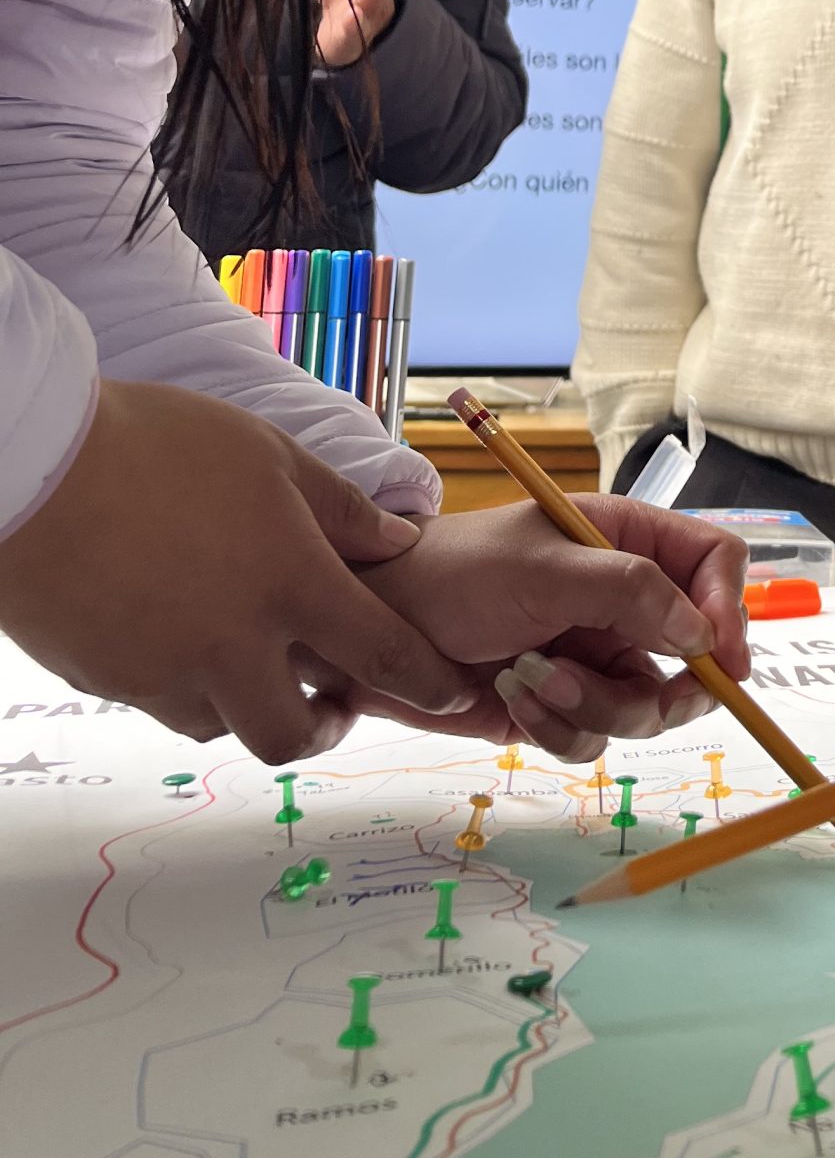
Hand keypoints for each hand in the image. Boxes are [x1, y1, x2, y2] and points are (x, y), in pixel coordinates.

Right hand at [0, 381, 477, 761]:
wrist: (38, 467)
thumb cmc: (160, 445)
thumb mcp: (271, 455)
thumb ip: (342, 509)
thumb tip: (399, 542)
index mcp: (289, 585)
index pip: (381, 654)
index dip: (427, 680)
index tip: (451, 692)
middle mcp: (232, 645)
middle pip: (294, 733)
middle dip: (327, 727)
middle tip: (337, 702)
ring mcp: (164, 672)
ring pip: (225, 722)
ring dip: (253, 701)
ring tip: (255, 654)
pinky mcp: (109, 679)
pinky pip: (166, 703)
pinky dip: (192, 685)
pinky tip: (188, 636)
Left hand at [354, 498, 751, 762]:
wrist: (372, 634)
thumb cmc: (452, 575)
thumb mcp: (544, 570)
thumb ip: (630, 593)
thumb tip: (702, 633)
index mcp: (627, 540)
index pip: (713, 563)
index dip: (729, 609)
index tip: (722, 661)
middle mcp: (622, 599)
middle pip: (696, 653)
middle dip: (664, 686)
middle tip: (636, 698)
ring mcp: (595, 654)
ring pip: (646, 707)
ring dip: (594, 706)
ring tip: (534, 681)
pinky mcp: (563, 703)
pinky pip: (595, 738)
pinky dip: (559, 728)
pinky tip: (514, 700)